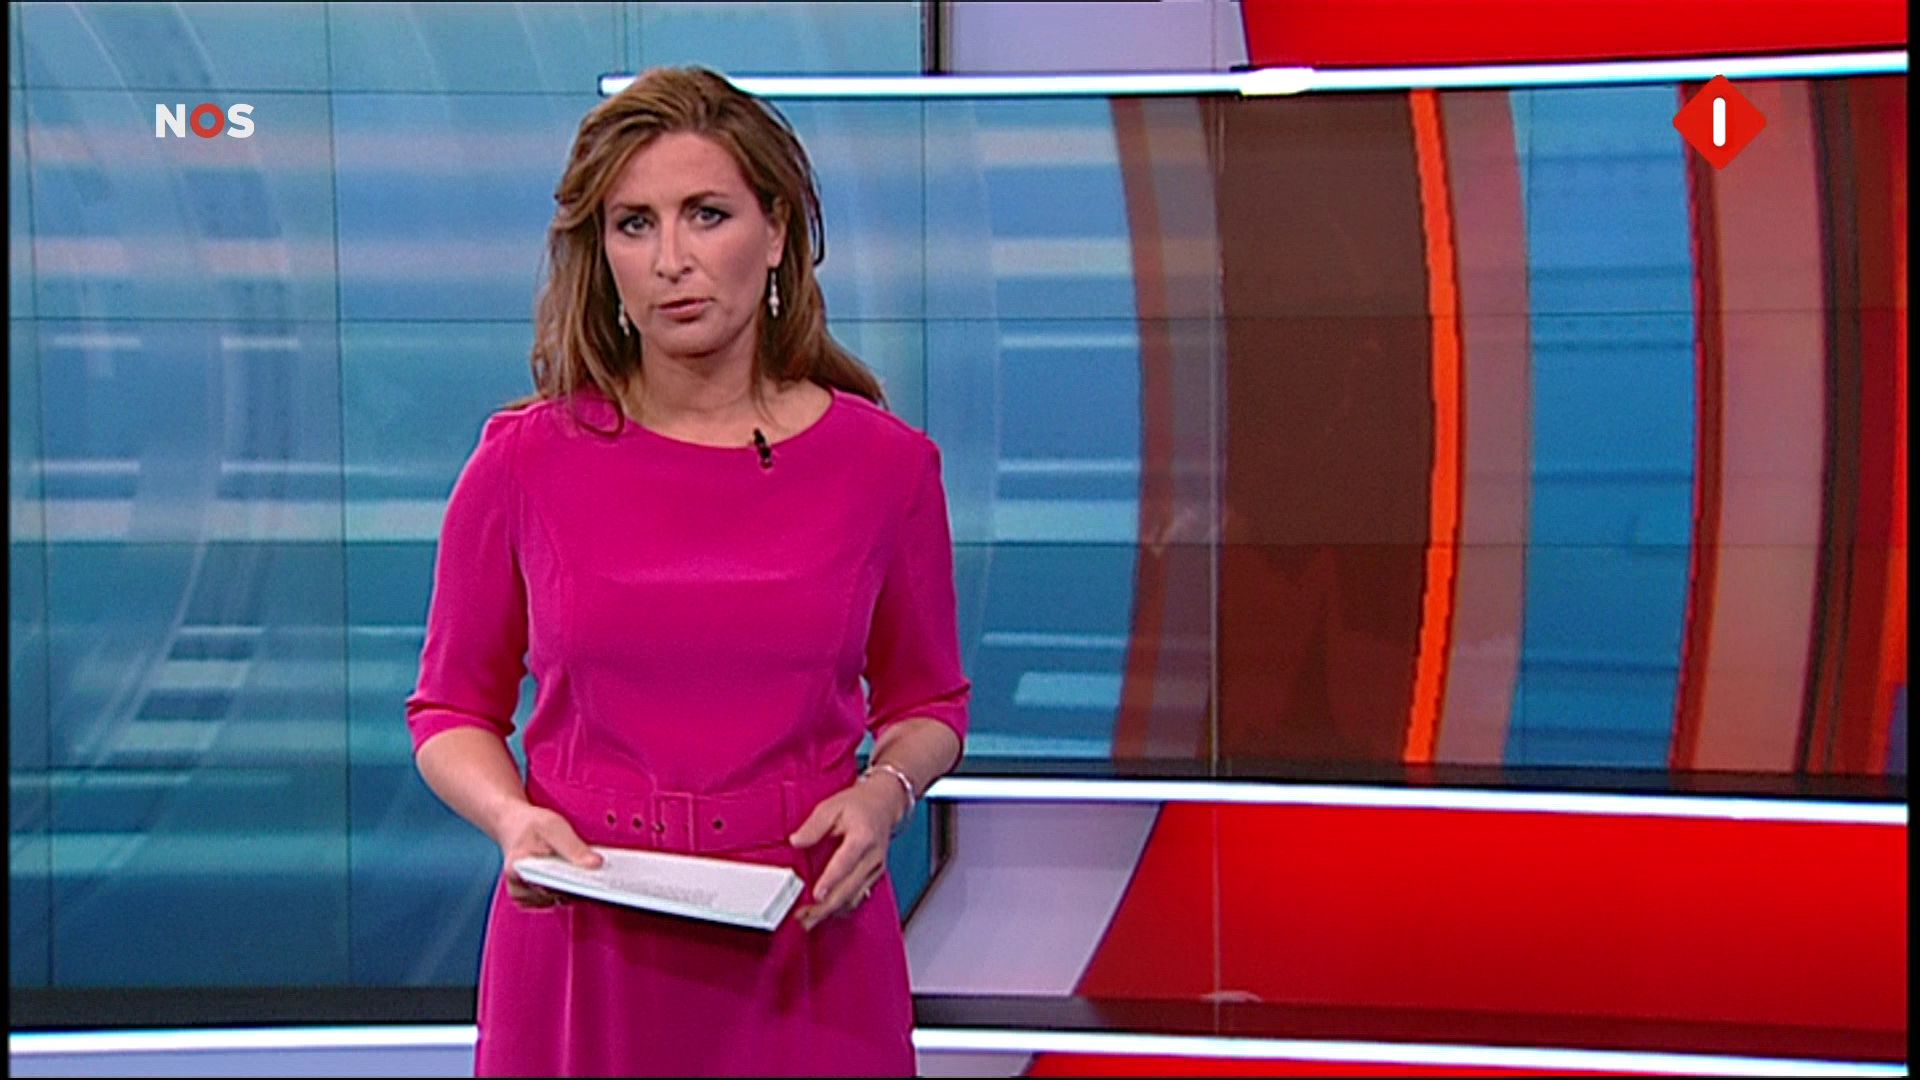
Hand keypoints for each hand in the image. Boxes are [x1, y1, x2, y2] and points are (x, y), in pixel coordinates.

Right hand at [493, 803, 602, 909]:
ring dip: (578, 891)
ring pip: (559, 900)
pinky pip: (558, 900)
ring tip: (598, 881)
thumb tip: (596, 864)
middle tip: (604, 882)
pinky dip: (572, 892)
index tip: (595, 882)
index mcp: (517, 868)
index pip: (549, 882)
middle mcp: (518, 888)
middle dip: (579, 887)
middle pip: (556, 894)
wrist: (514, 826)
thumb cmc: (531, 825)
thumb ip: (573, 846)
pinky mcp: (535, 900)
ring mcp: (526, 897)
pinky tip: (586, 883)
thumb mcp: (552, 826)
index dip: (573, 883)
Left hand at [787, 774, 908, 930]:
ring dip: (831, 912)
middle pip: (849, 888)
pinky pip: (857, 898)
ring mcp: (875, 870)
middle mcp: (873, 857)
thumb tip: (797, 841)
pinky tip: (824, 913)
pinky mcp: (873, 878)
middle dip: (826, 906)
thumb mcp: (832, 806)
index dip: (831, 880)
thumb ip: (814, 825)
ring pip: (854, 898)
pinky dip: (840, 908)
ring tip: (808, 921)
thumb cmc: (860, 805)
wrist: (885, 805)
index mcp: (863, 837)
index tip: (817, 895)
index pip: (846, 863)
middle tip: (804, 917)